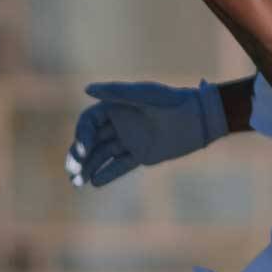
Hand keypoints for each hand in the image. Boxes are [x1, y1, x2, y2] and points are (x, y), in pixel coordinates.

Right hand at [66, 79, 227, 187]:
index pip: (89, 123)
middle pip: (91, 141)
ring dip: (88, 167)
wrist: (199, 118)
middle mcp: (119, 124)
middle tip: (72, 170)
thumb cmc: (171, 101)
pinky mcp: (141, 155)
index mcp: (115, 107)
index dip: (81, 135)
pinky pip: (120, 166)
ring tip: (77, 183)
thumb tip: (86, 89)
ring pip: (103, 155)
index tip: (83, 149)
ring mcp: (130, 140)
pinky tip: (94, 183)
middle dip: (78, 156)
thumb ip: (115, 93)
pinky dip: (107, 174)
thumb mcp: (143, 96)